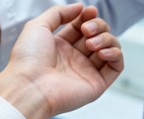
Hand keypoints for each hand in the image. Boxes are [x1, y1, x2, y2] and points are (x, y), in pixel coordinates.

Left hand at [0, 4, 122, 118]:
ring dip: (106, 39)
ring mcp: (84, 72)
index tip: (89, 11)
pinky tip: (103, 51)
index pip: (81, 27)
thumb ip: (58, 13)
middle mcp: (72, 60)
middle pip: (97, 35)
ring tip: (91, 43)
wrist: (28, 86)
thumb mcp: (37, 26)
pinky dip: (115, 55)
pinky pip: (116, 67)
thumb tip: (80, 7)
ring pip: (109, 49)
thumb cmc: (28, 60)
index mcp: (58, 47)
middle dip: (98, 26)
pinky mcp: (95, 85)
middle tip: (87, 30)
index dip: (88, 17)